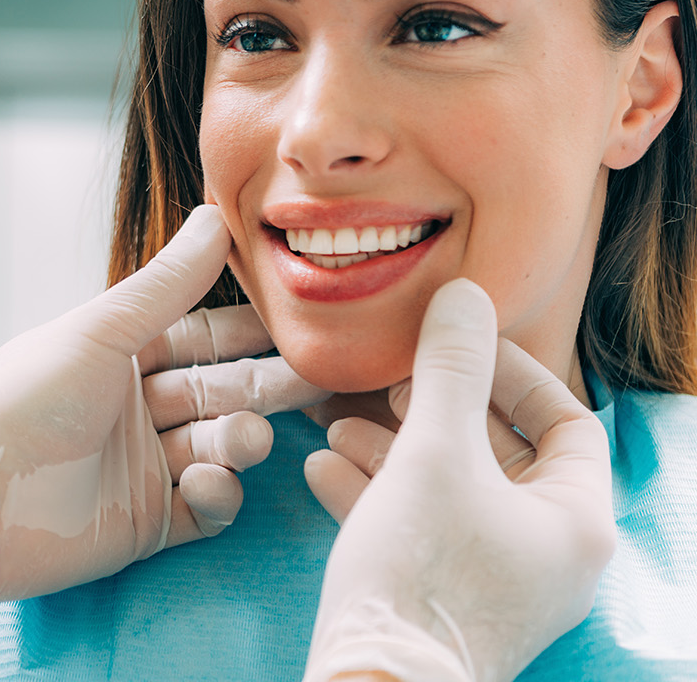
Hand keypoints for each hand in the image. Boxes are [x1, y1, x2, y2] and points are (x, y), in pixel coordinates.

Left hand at [0, 204, 326, 618]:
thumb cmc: (25, 401)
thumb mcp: (100, 332)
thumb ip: (166, 284)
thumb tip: (216, 216)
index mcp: (119, 356)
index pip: (201, 337)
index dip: (249, 331)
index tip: (300, 321)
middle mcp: (135, 408)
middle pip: (221, 392)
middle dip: (266, 387)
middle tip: (319, 379)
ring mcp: (143, 468)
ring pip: (219, 448)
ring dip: (239, 441)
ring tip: (242, 440)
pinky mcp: (147, 524)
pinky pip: (205, 507)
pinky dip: (219, 495)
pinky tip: (210, 483)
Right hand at [302, 279, 615, 681]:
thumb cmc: (422, 569)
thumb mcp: (433, 451)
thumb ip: (449, 369)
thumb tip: (463, 295)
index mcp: (574, 520)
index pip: (567, 422)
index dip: (512, 372)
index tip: (455, 346)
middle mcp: (546, 553)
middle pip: (499, 454)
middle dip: (433, 409)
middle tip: (388, 382)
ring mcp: (494, 580)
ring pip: (450, 490)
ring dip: (392, 448)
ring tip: (336, 421)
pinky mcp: (443, 599)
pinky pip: (419, 529)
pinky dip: (376, 493)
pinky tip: (321, 467)